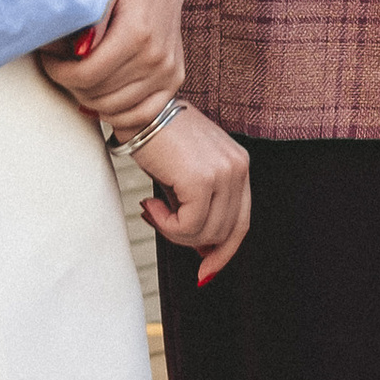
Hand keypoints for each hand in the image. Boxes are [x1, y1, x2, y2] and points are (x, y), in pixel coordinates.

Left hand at [36, 0, 184, 116]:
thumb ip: (92, 16)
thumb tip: (79, 50)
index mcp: (137, 32)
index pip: (87, 74)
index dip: (59, 72)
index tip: (48, 58)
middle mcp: (157, 57)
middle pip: (98, 93)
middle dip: (70, 83)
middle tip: (59, 65)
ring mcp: (167, 72)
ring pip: (114, 108)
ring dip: (88, 98)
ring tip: (78, 75)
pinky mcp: (173, 81)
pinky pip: (141, 115)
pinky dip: (116, 114)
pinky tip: (100, 96)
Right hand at [130, 105, 251, 282]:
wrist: (138, 108)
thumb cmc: (157, 136)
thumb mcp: (188, 170)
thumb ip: (200, 203)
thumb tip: (202, 248)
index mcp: (239, 164)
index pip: (241, 222)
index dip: (224, 252)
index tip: (205, 271)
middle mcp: (238, 167)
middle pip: (223, 233)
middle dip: (189, 240)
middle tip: (160, 222)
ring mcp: (223, 173)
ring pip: (205, 233)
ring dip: (173, 232)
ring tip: (153, 210)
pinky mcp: (202, 179)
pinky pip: (188, 226)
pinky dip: (166, 225)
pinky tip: (149, 204)